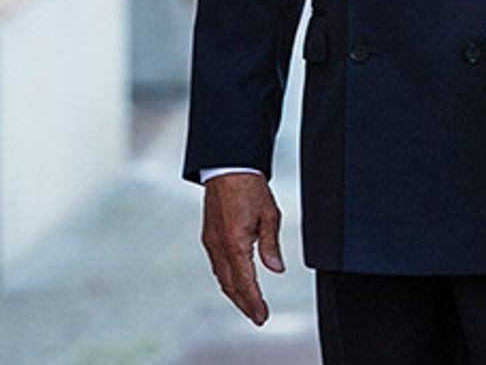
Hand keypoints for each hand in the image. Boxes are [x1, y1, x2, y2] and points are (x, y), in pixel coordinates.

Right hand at [201, 173, 285, 325]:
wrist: (227, 168)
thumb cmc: (250, 187)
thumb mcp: (270, 215)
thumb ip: (271, 245)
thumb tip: (276, 269)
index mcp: (235, 243)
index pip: (245, 282)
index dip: (254, 302)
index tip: (262, 316)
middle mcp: (219, 246)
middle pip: (231, 285)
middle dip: (245, 303)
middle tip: (258, 317)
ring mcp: (211, 242)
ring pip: (222, 277)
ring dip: (235, 294)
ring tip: (249, 306)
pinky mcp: (209, 237)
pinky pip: (217, 266)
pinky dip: (227, 280)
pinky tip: (235, 284)